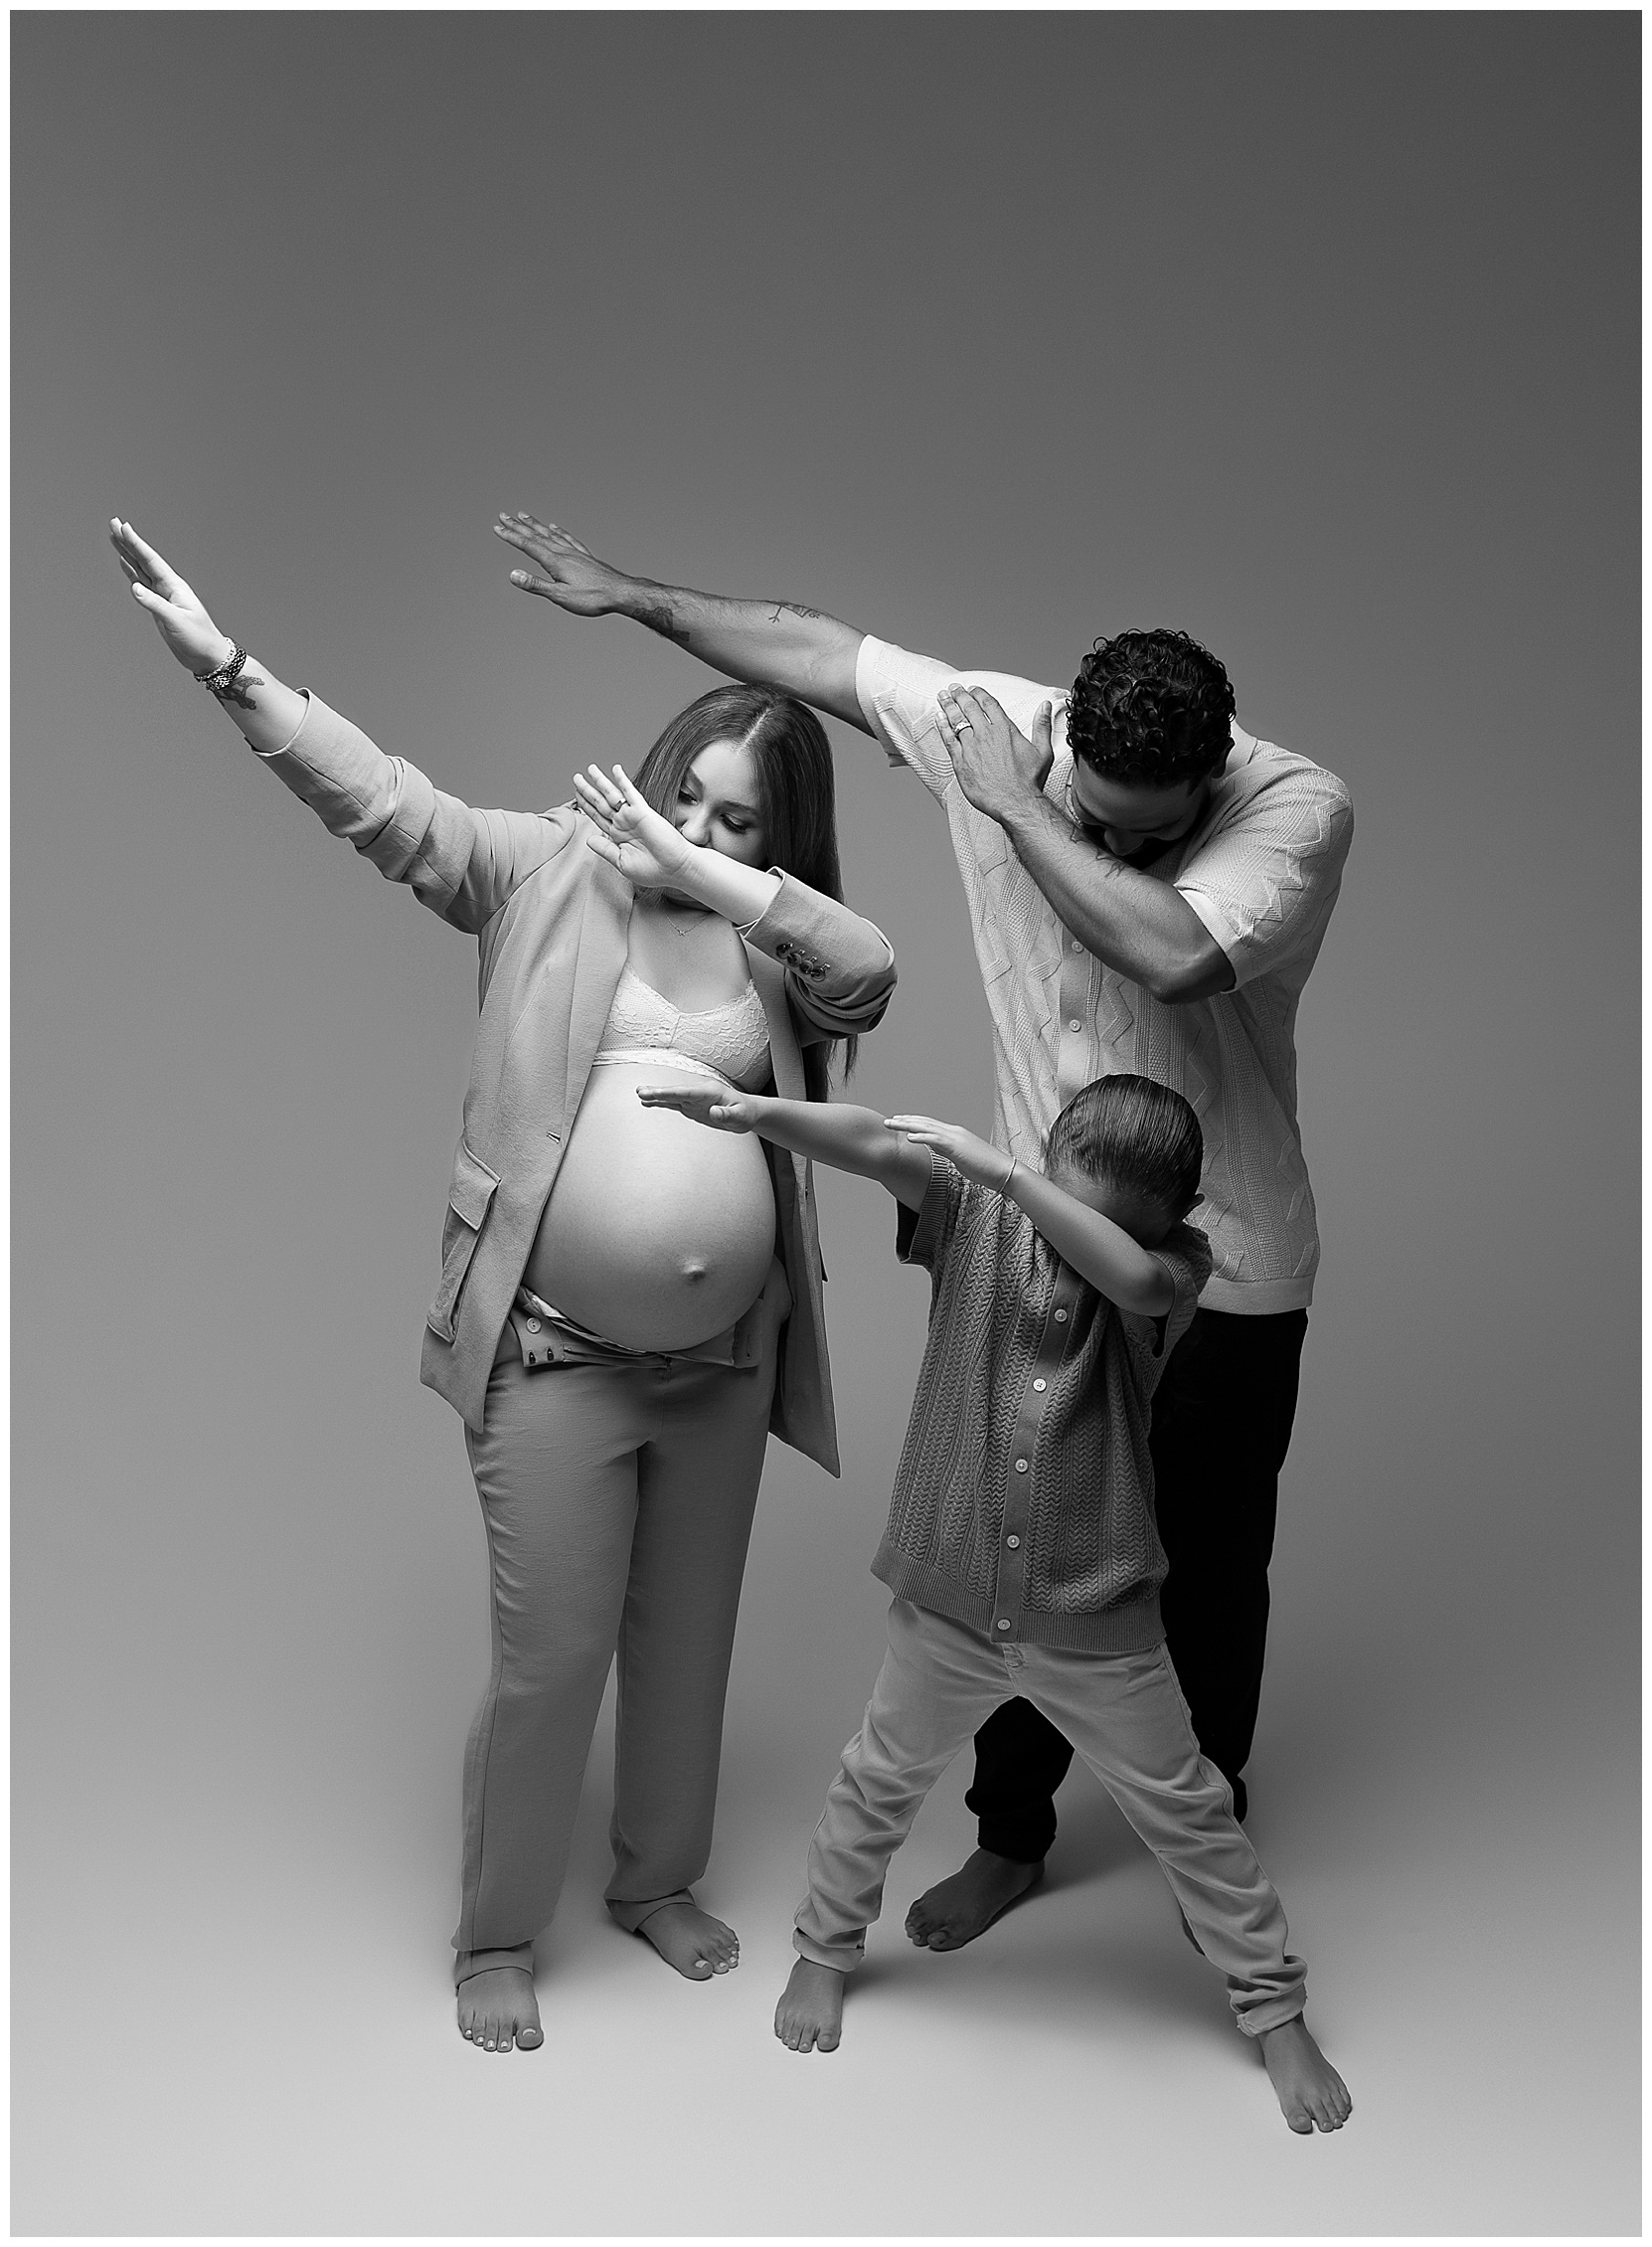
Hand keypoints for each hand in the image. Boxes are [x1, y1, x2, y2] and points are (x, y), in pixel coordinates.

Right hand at [109, 519, 233, 674]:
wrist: (207, 657)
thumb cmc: (198, 639)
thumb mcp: (176, 622)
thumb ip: (155, 605)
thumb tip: (134, 587)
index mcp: (174, 587)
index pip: (151, 561)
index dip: (136, 543)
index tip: (123, 527)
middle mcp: (168, 587)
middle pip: (144, 560)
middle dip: (128, 542)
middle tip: (113, 522)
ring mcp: (163, 596)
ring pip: (141, 569)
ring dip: (128, 553)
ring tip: (115, 537)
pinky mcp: (159, 607)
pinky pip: (142, 585)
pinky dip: (132, 572)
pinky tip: (125, 563)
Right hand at [494, 511, 630, 614]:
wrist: (620, 593)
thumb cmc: (592, 598)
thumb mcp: (560, 596)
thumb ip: (536, 585)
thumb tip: (513, 575)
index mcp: (555, 561)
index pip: (528, 546)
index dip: (511, 536)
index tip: (497, 527)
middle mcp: (563, 552)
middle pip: (536, 536)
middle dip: (518, 526)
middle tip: (503, 515)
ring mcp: (575, 553)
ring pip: (550, 534)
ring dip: (535, 525)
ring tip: (524, 516)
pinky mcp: (585, 556)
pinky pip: (567, 539)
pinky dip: (558, 532)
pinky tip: (555, 528)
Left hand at [572, 763, 694, 889]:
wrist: (674, 869)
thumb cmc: (653, 870)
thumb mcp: (622, 862)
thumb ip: (605, 850)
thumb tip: (588, 840)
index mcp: (617, 836)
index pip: (597, 817)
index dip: (586, 806)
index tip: (576, 796)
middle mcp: (623, 823)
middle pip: (600, 803)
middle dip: (587, 790)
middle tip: (576, 778)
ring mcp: (632, 816)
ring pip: (612, 795)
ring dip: (600, 781)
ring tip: (590, 768)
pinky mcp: (642, 812)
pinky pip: (630, 793)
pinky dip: (623, 780)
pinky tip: (616, 769)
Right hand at [636, 1083, 759, 1133]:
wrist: (747, 1112)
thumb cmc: (745, 1113)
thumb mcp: (740, 1116)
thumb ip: (727, 1114)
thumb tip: (713, 1112)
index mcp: (710, 1092)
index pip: (688, 1092)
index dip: (671, 1093)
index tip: (658, 1093)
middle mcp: (699, 1093)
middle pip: (676, 1092)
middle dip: (659, 1092)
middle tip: (641, 1091)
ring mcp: (694, 1099)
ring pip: (672, 1096)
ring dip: (656, 1095)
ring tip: (639, 1093)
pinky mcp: (691, 1106)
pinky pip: (674, 1104)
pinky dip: (661, 1102)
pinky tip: (648, 1103)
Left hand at [885, 1114, 1015, 1191]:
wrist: (1004, 1172)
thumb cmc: (985, 1169)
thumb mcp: (962, 1158)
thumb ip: (949, 1152)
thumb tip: (937, 1149)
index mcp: (955, 1134)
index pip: (929, 1125)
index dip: (913, 1122)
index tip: (899, 1122)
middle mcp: (954, 1132)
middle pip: (924, 1123)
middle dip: (905, 1120)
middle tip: (888, 1120)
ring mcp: (956, 1137)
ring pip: (926, 1127)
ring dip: (907, 1125)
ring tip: (891, 1124)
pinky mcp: (957, 1147)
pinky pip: (935, 1140)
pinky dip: (921, 1137)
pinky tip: (908, 1137)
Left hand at [934, 685, 1053, 823]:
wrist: (1014, 802)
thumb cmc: (1029, 780)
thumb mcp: (1042, 750)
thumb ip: (1042, 725)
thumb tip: (1045, 706)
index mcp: (1004, 728)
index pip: (988, 703)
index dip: (978, 693)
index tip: (973, 689)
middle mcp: (986, 734)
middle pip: (969, 708)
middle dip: (960, 695)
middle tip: (954, 689)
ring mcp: (971, 747)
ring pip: (956, 720)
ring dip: (948, 706)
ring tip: (942, 697)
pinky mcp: (961, 762)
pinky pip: (948, 739)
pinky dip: (942, 726)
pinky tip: (938, 718)